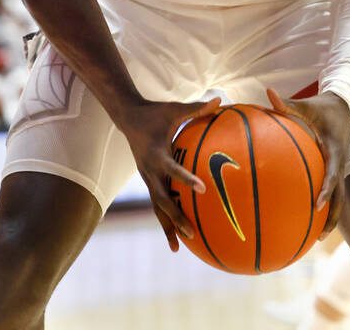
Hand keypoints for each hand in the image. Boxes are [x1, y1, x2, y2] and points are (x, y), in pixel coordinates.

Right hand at [118, 95, 221, 250]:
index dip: (186, 180)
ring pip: (157, 207)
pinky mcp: (148, 181)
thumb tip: (220, 100)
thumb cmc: (155, 112)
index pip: (173, 169)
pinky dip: (165, 220)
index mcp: (157, 154)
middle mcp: (150, 171)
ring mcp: (147, 178)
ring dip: (167, 226)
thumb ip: (197, 108)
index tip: (203, 190)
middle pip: (161, 199)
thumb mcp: (175, 109)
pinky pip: (157, 203)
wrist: (128, 118)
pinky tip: (176, 237)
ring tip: (178, 249)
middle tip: (191, 231)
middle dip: (175, 216)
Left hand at [267, 88, 349, 233]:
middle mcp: (340, 163)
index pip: (333, 175)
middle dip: (333, 216)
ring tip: (317, 237)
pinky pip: (332, 190)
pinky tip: (309, 217)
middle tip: (319, 236)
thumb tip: (267, 92)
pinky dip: (325, 204)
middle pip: (341, 196)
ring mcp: (339, 168)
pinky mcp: (335, 169)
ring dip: (331, 216)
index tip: (317, 205)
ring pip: (339, 198)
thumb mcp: (305, 104)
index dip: (326, 190)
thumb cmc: (320, 106)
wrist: (342, 106)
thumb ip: (286, 103)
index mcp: (335, 150)